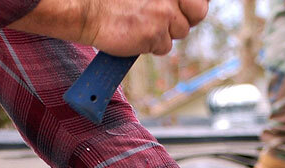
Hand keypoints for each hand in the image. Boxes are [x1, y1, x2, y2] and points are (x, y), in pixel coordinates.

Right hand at [10, 0, 208, 55]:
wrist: (88, 9)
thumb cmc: (112, 0)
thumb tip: (193, 4)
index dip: (194, 4)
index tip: (188, 8)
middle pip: (197, 13)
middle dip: (185, 17)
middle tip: (166, 18)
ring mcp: (163, 14)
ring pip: (180, 31)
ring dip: (164, 32)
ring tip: (143, 24)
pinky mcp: (155, 33)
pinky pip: (164, 47)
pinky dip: (152, 45)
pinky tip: (137, 35)